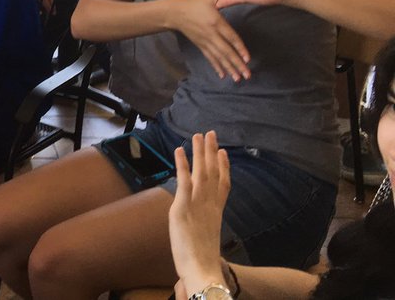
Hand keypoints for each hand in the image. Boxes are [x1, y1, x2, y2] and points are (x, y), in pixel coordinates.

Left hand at [169, 132, 230, 295]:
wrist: (203, 271)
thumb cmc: (203, 262)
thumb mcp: (207, 241)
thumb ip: (206, 230)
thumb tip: (203, 231)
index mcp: (216, 213)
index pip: (223, 186)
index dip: (224, 168)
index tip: (224, 153)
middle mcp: (209, 205)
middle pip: (213, 173)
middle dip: (212, 153)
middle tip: (211, 134)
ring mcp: (197, 204)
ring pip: (201, 172)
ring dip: (200, 152)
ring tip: (199, 135)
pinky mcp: (182, 207)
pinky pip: (183, 181)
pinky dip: (182, 164)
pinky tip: (180, 150)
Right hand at [174, 0, 250, 82]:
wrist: (175, 13)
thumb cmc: (193, 4)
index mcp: (216, 23)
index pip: (230, 37)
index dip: (239, 48)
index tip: (247, 58)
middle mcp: (211, 35)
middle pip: (226, 51)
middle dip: (237, 64)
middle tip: (248, 75)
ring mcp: (205, 42)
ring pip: (219, 57)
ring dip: (229, 69)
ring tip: (238, 78)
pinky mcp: (201, 46)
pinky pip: (210, 58)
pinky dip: (217, 67)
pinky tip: (223, 75)